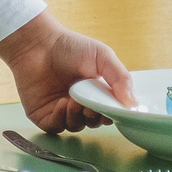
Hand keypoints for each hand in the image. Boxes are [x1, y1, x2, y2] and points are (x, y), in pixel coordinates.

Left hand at [0, 11, 134, 131]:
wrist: (38, 43)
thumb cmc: (70, 46)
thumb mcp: (102, 56)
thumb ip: (120, 77)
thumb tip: (133, 103)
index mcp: (95, 92)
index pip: (108, 112)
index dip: (111, 114)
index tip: (111, 109)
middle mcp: (79, 103)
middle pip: (93, 122)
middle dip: (94, 116)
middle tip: (90, 105)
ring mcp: (61, 110)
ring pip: (76, 126)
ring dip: (77, 116)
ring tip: (73, 101)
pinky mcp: (44, 115)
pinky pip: (56, 127)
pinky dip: (60, 119)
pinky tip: (60, 103)